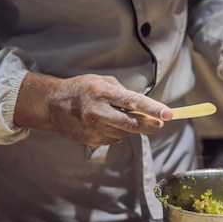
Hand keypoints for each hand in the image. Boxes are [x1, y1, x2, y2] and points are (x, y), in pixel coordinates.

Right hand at [15, 73, 173, 145]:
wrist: (53, 105)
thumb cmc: (82, 89)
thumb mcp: (102, 81)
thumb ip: (123, 92)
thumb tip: (144, 106)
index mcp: (102, 92)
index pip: (132, 101)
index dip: (152, 109)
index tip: (169, 114)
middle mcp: (97, 111)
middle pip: (132, 124)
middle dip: (150, 125)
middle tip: (159, 123)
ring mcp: (93, 128)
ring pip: (125, 133)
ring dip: (132, 128)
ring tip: (126, 118)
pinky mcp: (92, 140)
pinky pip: (115, 139)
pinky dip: (119, 133)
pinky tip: (111, 124)